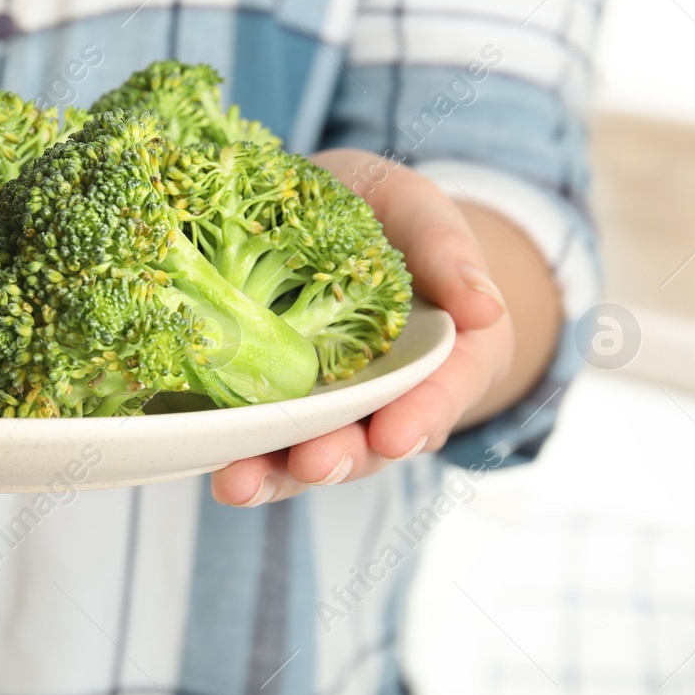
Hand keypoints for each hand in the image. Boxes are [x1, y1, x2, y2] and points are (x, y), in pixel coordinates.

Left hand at [211, 149, 516, 506]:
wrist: (335, 212)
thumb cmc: (388, 212)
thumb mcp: (419, 211)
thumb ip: (447, 252)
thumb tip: (485, 308)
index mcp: (450, 352)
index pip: (446, 391)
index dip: (422, 416)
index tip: (395, 435)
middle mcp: (392, 394)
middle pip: (375, 441)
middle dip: (343, 456)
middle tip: (313, 463)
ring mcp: (334, 405)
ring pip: (314, 451)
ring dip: (278, 473)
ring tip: (240, 483)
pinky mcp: (279, 401)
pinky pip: (263, 436)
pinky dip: (238, 454)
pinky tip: (209, 465)